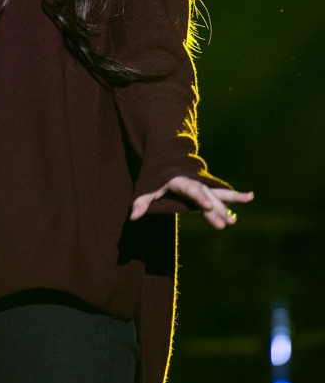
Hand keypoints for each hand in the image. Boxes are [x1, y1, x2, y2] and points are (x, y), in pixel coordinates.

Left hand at [131, 176, 253, 229]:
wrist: (167, 159)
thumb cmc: (156, 176)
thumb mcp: (147, 187)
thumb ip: (141, 201)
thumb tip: (132, 217)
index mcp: (180, 180)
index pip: (191, 190)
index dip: (199, 198)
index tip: (208, 206)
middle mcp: (195, 182)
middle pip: (207, 196)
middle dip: (215, 209)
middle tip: (224, 223)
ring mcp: (204, 184)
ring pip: (217, 196)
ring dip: (226, 208)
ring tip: (234, 221)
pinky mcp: (209, 188)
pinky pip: (224, 192)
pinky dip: (236, 195)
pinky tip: (250, 196)